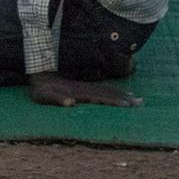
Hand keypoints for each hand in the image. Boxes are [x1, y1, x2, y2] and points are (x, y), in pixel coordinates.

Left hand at [27, 71, 141, 107]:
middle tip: (141, 102)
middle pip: (108, 92)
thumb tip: (70, 103)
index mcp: (78, 92)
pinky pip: (102, 88)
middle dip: (124, 98)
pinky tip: (121, 93)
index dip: (113, 101)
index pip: (99, 97)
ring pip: (107, 89)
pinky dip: (114, 91)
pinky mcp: (83, 87)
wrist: (38, 73)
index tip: (127, 105)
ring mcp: (85, 86)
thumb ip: (56, 99)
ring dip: (122, 94)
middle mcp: (84, 88)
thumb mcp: (44, 96)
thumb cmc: (40, 89)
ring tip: (137, 98)